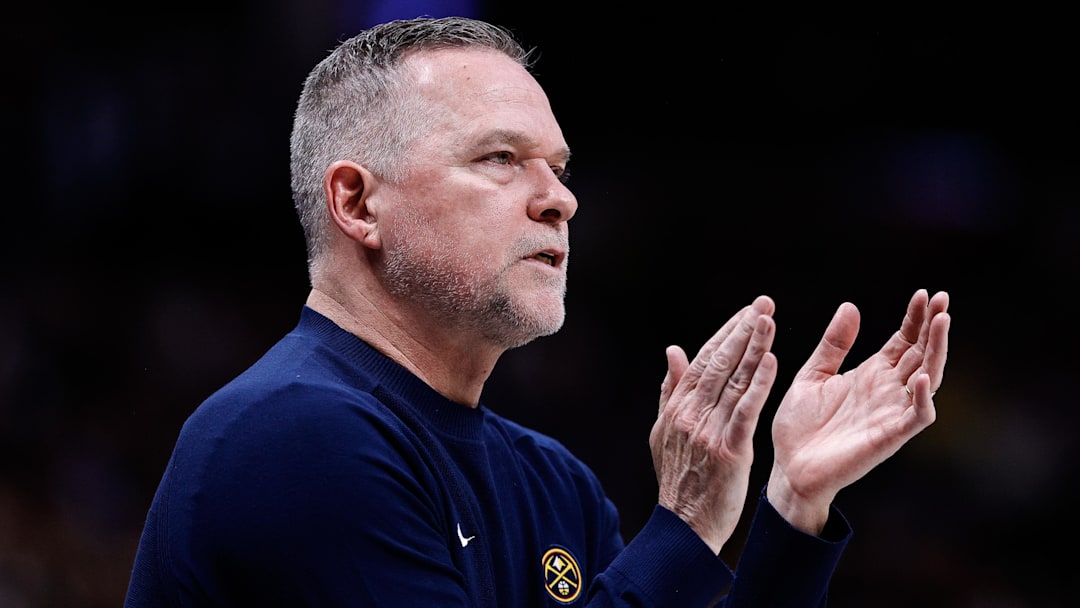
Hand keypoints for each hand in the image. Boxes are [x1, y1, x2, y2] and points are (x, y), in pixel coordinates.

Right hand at [649, 296, 777, 553]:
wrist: (685, 524)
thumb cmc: (679, 478)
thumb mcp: (663, 431)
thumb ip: (670, 390)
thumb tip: (673, 350)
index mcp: (676, 407)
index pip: (702, 360)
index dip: (726, 333)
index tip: (746, 311)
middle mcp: (690, 413)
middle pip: (718, 363)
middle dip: (742, 330)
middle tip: (763, 303)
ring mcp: (708, 430)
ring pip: (733, 380)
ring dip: (753, 347)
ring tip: (768, 320)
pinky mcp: (729, 449)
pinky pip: (746, 410)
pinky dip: (758, 384)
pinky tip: (772, 362)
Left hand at [766, 289, 950, 533]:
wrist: (788, 467)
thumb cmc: (799, 425)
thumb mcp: (813, 375)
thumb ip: (833, 344)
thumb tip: (850, 305)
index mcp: (871, 375)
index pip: (903, 341)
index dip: (915, 319)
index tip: (922, 294)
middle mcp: (887, 391)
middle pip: (921, 354)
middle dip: (934, 327)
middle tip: (942, 299)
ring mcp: (890, 412)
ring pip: (927, 378)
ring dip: (937, 352)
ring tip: (941, 322)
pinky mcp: (889, 436)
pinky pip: (917, 416)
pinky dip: (922, 397)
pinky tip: (918, 375)